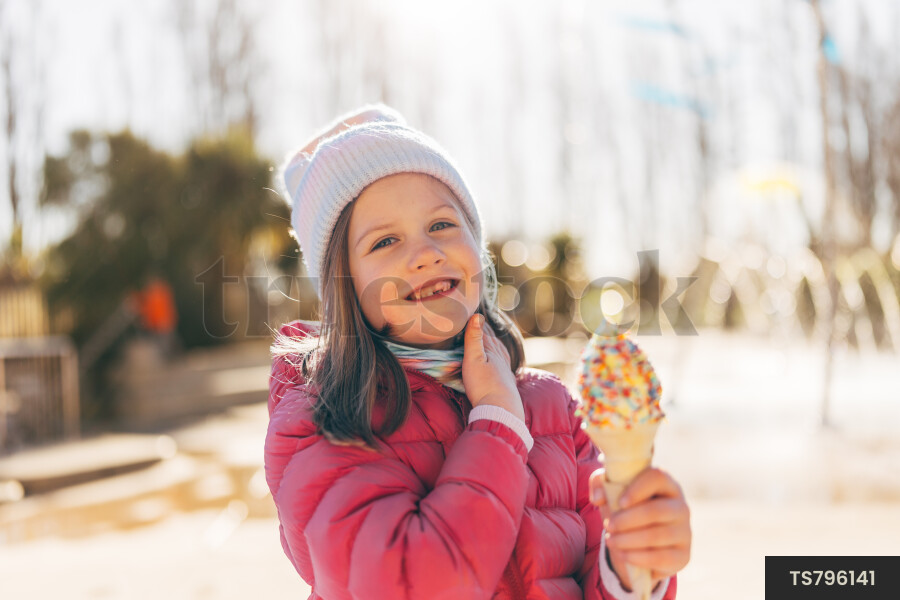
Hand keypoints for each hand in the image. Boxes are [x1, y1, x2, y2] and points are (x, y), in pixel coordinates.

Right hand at [461, 313, 524, 421]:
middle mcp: (501, 358)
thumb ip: (474, 338)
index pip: (484, 334)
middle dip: (487, 333)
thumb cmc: (483, 384)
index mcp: (492, 351)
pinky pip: (504, 366)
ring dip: (496, 345)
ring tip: (492, 340)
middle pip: (494, 342)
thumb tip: (477, 315)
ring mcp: (505, 371)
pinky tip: (501, 364)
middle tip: (480, 324)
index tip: (472, 314)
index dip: (478, 324)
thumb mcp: (474, 359)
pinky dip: (501, 360)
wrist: (500, 409)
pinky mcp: (507, 383)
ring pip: (501, 353)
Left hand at [589, 467, 690, 590]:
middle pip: (655, 511)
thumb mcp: (612, 492)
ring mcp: (685, 532)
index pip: (657, 477)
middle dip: (626, 520)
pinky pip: (661, 558)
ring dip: (628, 540)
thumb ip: (600, 483)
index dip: (638, 488)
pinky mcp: (683, 555)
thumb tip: (598, 497)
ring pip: (657, 536)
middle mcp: (681, 506)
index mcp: (666, 485)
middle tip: (607, 526)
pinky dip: (638, 557)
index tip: (620, 502)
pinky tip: (623, 554)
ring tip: (610, 541)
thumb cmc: (628, 509)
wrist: (641, 543)